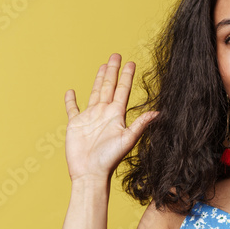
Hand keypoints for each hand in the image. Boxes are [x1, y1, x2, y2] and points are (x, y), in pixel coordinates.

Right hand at [63, 53, 158, 182]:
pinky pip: (72, 109)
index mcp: (116, 115)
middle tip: (116, 55)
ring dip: (99, 79)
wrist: (90, 173)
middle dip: (113, 71)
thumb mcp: (127, 139)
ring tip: (102, 66)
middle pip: (109, 87)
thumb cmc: (109, 159)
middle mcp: (104, 113)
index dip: (126, 76)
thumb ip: (140, 124)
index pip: (123, 90)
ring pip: (95, 93)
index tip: (131, 62)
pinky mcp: (75, 124)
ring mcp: (89, 118)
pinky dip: (71, 100)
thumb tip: (158, 112)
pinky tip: (71, 92)